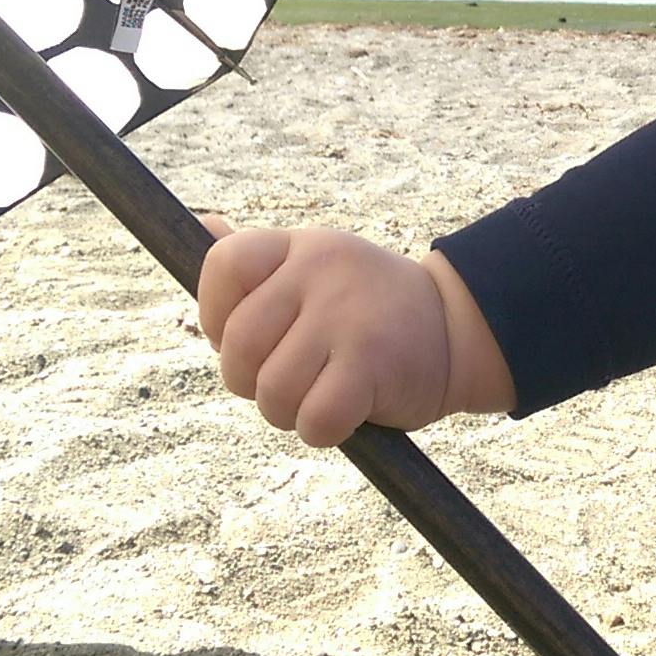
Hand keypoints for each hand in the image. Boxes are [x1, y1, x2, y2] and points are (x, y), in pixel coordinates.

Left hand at [195, 217, 512, 445]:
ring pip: (271, 392)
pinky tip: (349, 411)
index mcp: (300, 246)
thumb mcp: (313, 269)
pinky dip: (324, 430)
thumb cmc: (367, 309)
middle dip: (253, 381)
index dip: (216, 316)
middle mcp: (321, 270)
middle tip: (293, 377)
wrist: (455, 331)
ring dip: (290, 412)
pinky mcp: (370, 363)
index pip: (223, 266)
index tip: (249, 338)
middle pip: (237, 346)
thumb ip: (253, 258)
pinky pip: (312, 419)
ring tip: (324, 392)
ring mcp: (345, 316)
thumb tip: (200, 224)